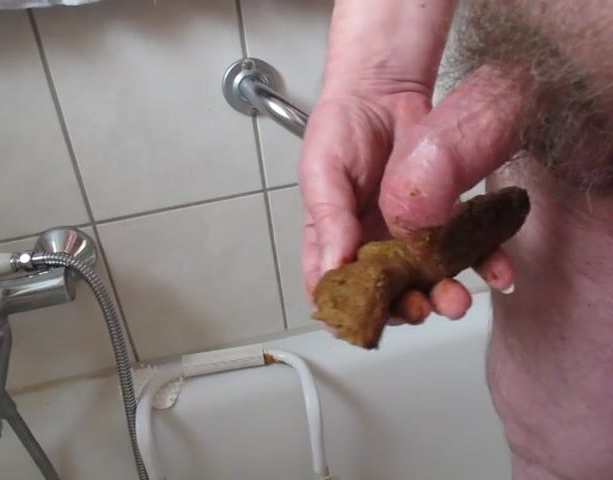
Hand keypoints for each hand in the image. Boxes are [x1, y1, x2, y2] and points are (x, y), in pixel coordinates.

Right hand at [300, 1, 525, 324]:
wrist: (383, 89)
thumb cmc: (341, 128)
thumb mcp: (322, 173)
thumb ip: (328, 220)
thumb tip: (332, 269)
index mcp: (332, 239)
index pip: (334, 287)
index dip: (348, 310)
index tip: (367, 318)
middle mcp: (371, 243)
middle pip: (385, 293)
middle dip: (404, 308)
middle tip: (418, 306)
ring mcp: (408, 234)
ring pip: (427, 278)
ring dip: (444, 295)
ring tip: (456, 298)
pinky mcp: (443, 217)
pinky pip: (466, 246)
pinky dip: (484, 263)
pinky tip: (496, 273)